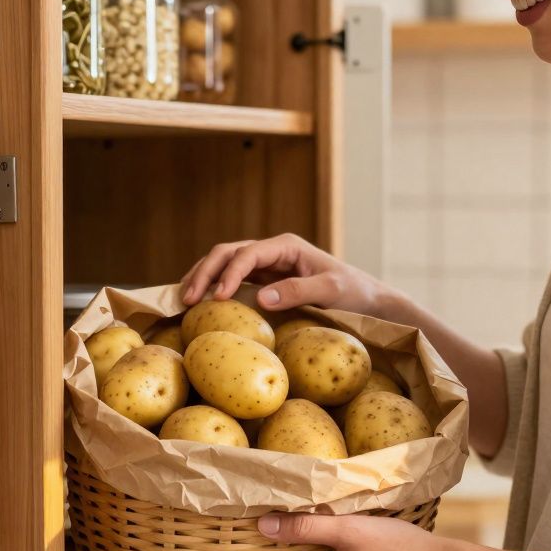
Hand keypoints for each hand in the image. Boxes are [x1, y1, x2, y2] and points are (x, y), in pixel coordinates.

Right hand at [179, 234, 388, 315]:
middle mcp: (272, 252)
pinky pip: (231, 281)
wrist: (367, 301)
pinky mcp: (264, 282)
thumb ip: (298, 291)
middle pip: (227, 253)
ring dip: (202, 278)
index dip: (228, 273)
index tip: (217, 298)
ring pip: (223, 264)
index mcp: (286, 246)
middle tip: (188, 299)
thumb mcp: (331, 291)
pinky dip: (212, 288)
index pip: (247, 254)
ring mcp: (266, 266)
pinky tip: (198, 303)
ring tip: (184, 300)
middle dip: (205, 272)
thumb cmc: (354, 293)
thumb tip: (262, 298)